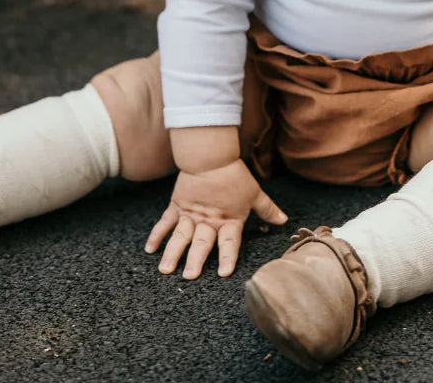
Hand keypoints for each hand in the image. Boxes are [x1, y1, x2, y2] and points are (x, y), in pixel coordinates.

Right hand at [145, 159, 287, 278]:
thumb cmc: (235, 175)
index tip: (223, 273)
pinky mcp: (177, 205)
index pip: (229, 242)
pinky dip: (157, 235)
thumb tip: (283, 220)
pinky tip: (149, 249)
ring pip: (180, 236)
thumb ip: (267, 209)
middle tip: (189, 276)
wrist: (211, 155)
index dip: (227, 257)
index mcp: (228, 220)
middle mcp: (208, 221)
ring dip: (173, 253)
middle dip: (195, 261)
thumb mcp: (254, 193)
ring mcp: (190, 214)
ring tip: (165, 270)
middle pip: (201, 243)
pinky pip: (165, 223)